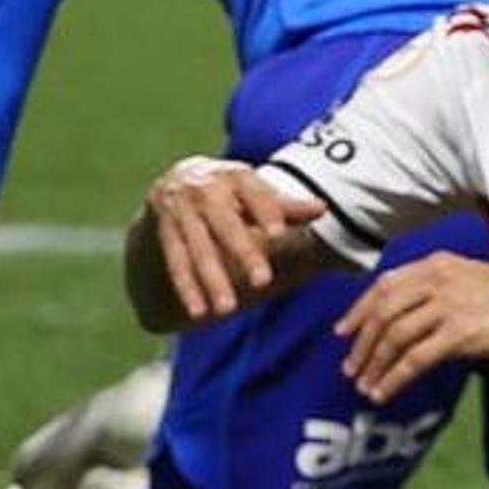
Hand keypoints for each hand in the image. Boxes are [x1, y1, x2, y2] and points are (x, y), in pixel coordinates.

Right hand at [146, 158, 321, 323]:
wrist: (178, 179)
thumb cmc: (232, 190)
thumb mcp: (256, 191)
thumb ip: (286, 206)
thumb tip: (324, 208)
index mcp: (235, 176)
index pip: (254, 193)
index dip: (265, 212)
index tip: (279, 235)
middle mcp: (204, 190)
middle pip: (225, 224)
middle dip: (243, 253)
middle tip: (263, 282)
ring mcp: (181, 210)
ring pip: (197, 248)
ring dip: (212, 280)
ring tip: (227, 309)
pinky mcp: (164, 230)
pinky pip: (175, 262)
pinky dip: (187, 288)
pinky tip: (198, 312)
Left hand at [337, 255, 488, 404]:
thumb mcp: (471, 278)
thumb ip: (437, 290)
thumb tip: (407, 319)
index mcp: (437, 264)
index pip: (384, 285)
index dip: (358, 310)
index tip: (344, 332)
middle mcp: (437, 281)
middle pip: (383, 312)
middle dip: (361, 343)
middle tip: (350, 367)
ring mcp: (447, 306)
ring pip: (394, 337)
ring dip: (374, 364)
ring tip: (365, 386)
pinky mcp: (459, 334)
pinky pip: (414, 360)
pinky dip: (394, 379)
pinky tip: (385, 393)